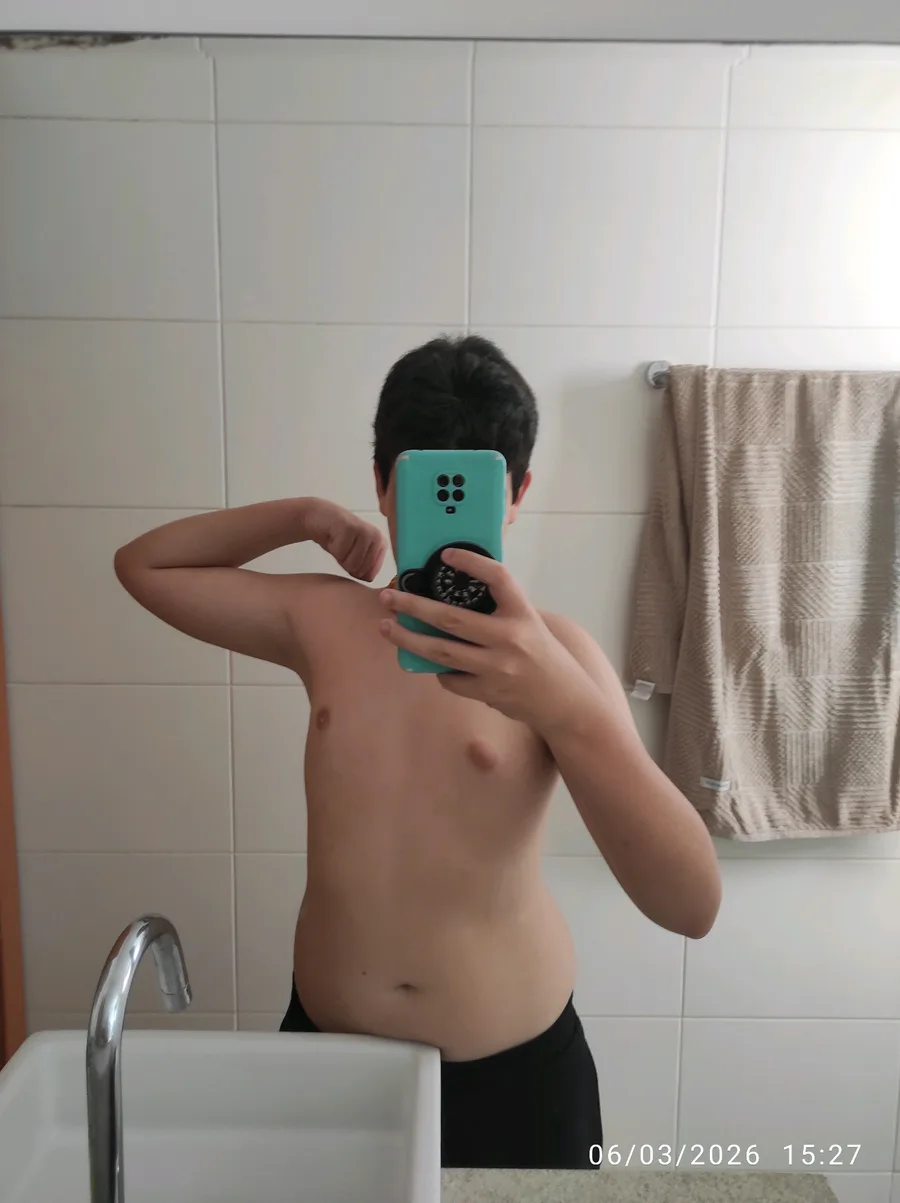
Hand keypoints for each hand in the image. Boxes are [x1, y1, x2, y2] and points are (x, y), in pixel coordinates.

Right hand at [306, 500, 386, 582]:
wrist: (320, 517)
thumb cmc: (338, 539)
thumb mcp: (356, 557)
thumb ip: (365, 569)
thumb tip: (369, 579)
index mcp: (381, 545)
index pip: (370, 576)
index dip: (355, 572)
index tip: (351, 557)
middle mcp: (377, 537)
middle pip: (360, 571)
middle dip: (346, 564)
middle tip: (343, 548)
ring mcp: (365, 531)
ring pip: (351, 564)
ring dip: (339, 556)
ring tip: (339, 542)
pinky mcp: (350, 528)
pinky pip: (340, 553)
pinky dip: (332, 548)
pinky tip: (333, 537)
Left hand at [378, 547, 596, 731]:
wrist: (565, 702)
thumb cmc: (544, 658)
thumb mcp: (530, 624)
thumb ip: (500, 610)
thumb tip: (456, 593)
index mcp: (523, 614)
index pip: (498, 578)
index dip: (472, 562)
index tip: (447, 554)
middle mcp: (510, 638)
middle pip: (451, 618)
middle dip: (412, 606)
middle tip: (388, 597)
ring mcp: (497, 668)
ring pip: (440, 652)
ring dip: (408, 638)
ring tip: (386, 627)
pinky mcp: (487, 691)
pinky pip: (450, 678)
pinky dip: (437, 669)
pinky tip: (429, 661)